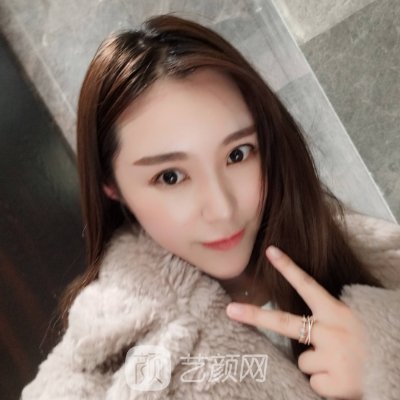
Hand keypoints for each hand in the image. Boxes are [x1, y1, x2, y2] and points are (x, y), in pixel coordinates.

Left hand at [226, 246, 366, 399]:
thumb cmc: (377, 342)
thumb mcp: (356, 321)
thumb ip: (332, 316)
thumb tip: (306, 321)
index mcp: (338, 312)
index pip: (308, 285)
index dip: (288, 268)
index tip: (270, 251)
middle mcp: (331, 332)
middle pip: (284, 322)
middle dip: (255, 316)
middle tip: (230, 310)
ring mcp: (331, 358)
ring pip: (303, 361)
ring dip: (317, 364)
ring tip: (340, 364)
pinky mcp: (334, 384)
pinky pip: (313, 383)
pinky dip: (325, 384)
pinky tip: (342, 380)